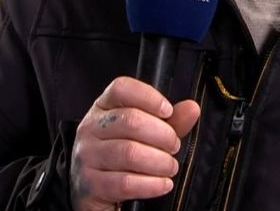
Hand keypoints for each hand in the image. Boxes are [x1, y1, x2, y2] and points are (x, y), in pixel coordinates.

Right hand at [70, 77, 200, 210]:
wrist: (94, 191)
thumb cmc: (121, 157)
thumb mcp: (145, 133)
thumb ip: (170, 121)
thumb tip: (192, 108)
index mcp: (103, 107)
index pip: (121, 88)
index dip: (149, 97)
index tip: (168, 111)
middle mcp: (91, 128)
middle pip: (130, 121)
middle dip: (162, 135)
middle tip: (174, 146)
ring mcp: (87, 156)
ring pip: (130, 152)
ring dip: (160, 161)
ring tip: (170, 166)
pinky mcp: (91, 184)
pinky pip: (126, 183)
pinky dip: (151, 184)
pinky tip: (163, 184)